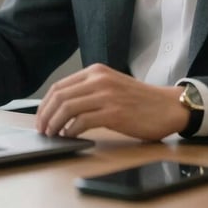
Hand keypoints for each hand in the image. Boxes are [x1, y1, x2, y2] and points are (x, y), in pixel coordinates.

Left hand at [35, 63, 187, 140]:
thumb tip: (61, 107)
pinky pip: (82, 121)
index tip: (40, 118)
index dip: (45, 104)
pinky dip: (70, 131)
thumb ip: (89, 90)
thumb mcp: (111, 86)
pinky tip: (69, 136)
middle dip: (45, 115)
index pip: (60, 85)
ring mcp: (107, 95)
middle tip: (42, 129)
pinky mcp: (114, 112)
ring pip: (67, 108)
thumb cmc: (139, 100)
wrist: (167, 106)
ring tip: (52, 135)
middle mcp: (99, 79)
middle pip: (60, 96)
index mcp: (96, 71)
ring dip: (55, 124)